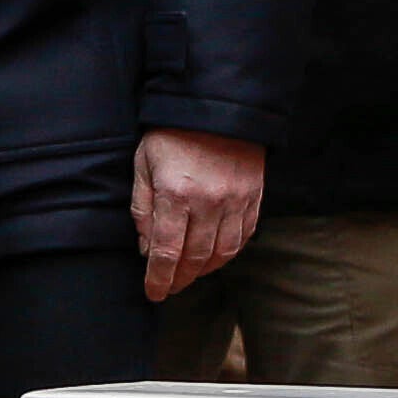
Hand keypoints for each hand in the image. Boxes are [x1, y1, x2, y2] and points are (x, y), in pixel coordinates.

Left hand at [132, 129, 265, 303]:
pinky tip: (216, 256)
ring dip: (205, 270)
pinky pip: (244, 236)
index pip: (167, 252)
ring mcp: (236, 200)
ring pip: (222, 252)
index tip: (154, 293)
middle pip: (195, 257)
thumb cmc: (172, 134)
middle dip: (180, 279)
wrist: (216, 105)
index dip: (159, 279)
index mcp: (176, 193)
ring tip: (190, 274)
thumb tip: (147, 248)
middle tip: (170, 287)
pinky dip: (229, 253)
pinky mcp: (254, 196)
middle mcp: (209, 202)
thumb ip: (143, 207)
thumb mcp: (144, 164)